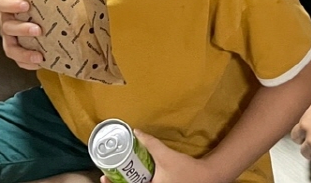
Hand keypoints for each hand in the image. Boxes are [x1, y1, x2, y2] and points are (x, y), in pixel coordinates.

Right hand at [0, 0, 43, 69]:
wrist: (21, 8)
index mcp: (7, 3)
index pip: (3, 3)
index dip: (13, 4)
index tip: (26, 4)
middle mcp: (5, 20)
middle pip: (7, 26)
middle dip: (22, 29)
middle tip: (38, 30)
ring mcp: (8, 36)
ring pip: (10, 46)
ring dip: (23, 52)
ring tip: (39, 55)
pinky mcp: (14, 48)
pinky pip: (17, 59)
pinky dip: (26, 63)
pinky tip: (40, 63)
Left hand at [98, 131, 215, 182]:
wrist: (207, 177)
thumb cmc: (186, 169)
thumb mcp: (166, 155)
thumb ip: (150, 143)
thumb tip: (135, 131)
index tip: (104, 177)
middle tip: (108, 174)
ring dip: (127, 182)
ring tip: (117, 174)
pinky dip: (137, 182)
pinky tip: (133, 176)